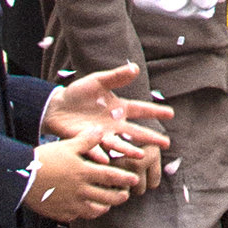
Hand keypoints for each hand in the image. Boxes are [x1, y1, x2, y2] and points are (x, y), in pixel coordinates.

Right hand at [26, 131, 145, 222]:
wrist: (21, 178)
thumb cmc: (45, 159)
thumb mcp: (67, 146)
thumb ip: (86, 140)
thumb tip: (101, 130)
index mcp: (84, 172)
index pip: (111, 177)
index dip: (125, 179)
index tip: (134, 179)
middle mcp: (81, 190)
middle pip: (108, 197)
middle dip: (120, 196)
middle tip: (126, 195)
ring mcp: (72, 204)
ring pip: (96, 210)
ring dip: (105, 207)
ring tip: (108, 203)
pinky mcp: (62, 213)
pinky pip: (79, 216)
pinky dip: (86, 213)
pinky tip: (87, 209)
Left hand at [45, 63, 173, 189]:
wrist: (57, 106)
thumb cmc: (79, 93)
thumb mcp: (98, 81)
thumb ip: (116, 77)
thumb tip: (135, 68)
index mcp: (119, 108)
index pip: (141, 110)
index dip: (155, 111)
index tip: (171, 114)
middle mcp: (114, 124)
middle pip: (136, 132)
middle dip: (150, 137)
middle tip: (166, 144)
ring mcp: (101, 134)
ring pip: (118, 144)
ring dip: (128, 150)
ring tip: (141, 155)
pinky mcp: (86, 140)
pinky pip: (94, 148)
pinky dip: (100, 153)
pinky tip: (106, 159)